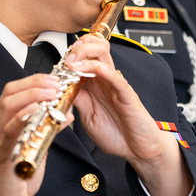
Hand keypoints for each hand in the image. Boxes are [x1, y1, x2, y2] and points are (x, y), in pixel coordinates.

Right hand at [0, 73, 62, 195]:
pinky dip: (22, 117)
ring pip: (9, 107)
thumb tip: (66, 113)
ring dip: (32, 96)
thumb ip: (48, 129)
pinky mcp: (0, 154)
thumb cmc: (18, 177)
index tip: (54, 78)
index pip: (14, 91)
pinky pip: (9, 131)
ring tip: (51, 92)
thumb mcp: (37, 147)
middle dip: (35, 84)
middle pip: (10, 93)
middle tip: (56, 83)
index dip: (34, 81)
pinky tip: (35, 110)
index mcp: (2, 122)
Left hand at [67, 35, 192, 195]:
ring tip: (72, 63)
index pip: (84, 54)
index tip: (58, 63)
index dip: (70, 52)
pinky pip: (114, 77)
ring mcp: (116, 84)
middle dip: (77, 47)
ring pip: (103, 54)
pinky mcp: (126, 94)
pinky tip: (88, 70)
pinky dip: (100, 69)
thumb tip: (61, 86)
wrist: (138, 149)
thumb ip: (77, 100)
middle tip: (66, 59)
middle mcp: (106, 79)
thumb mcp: (88, 117)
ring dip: (84, 53)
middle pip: (94, 46)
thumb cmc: (116, 134)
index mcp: (95, 83)